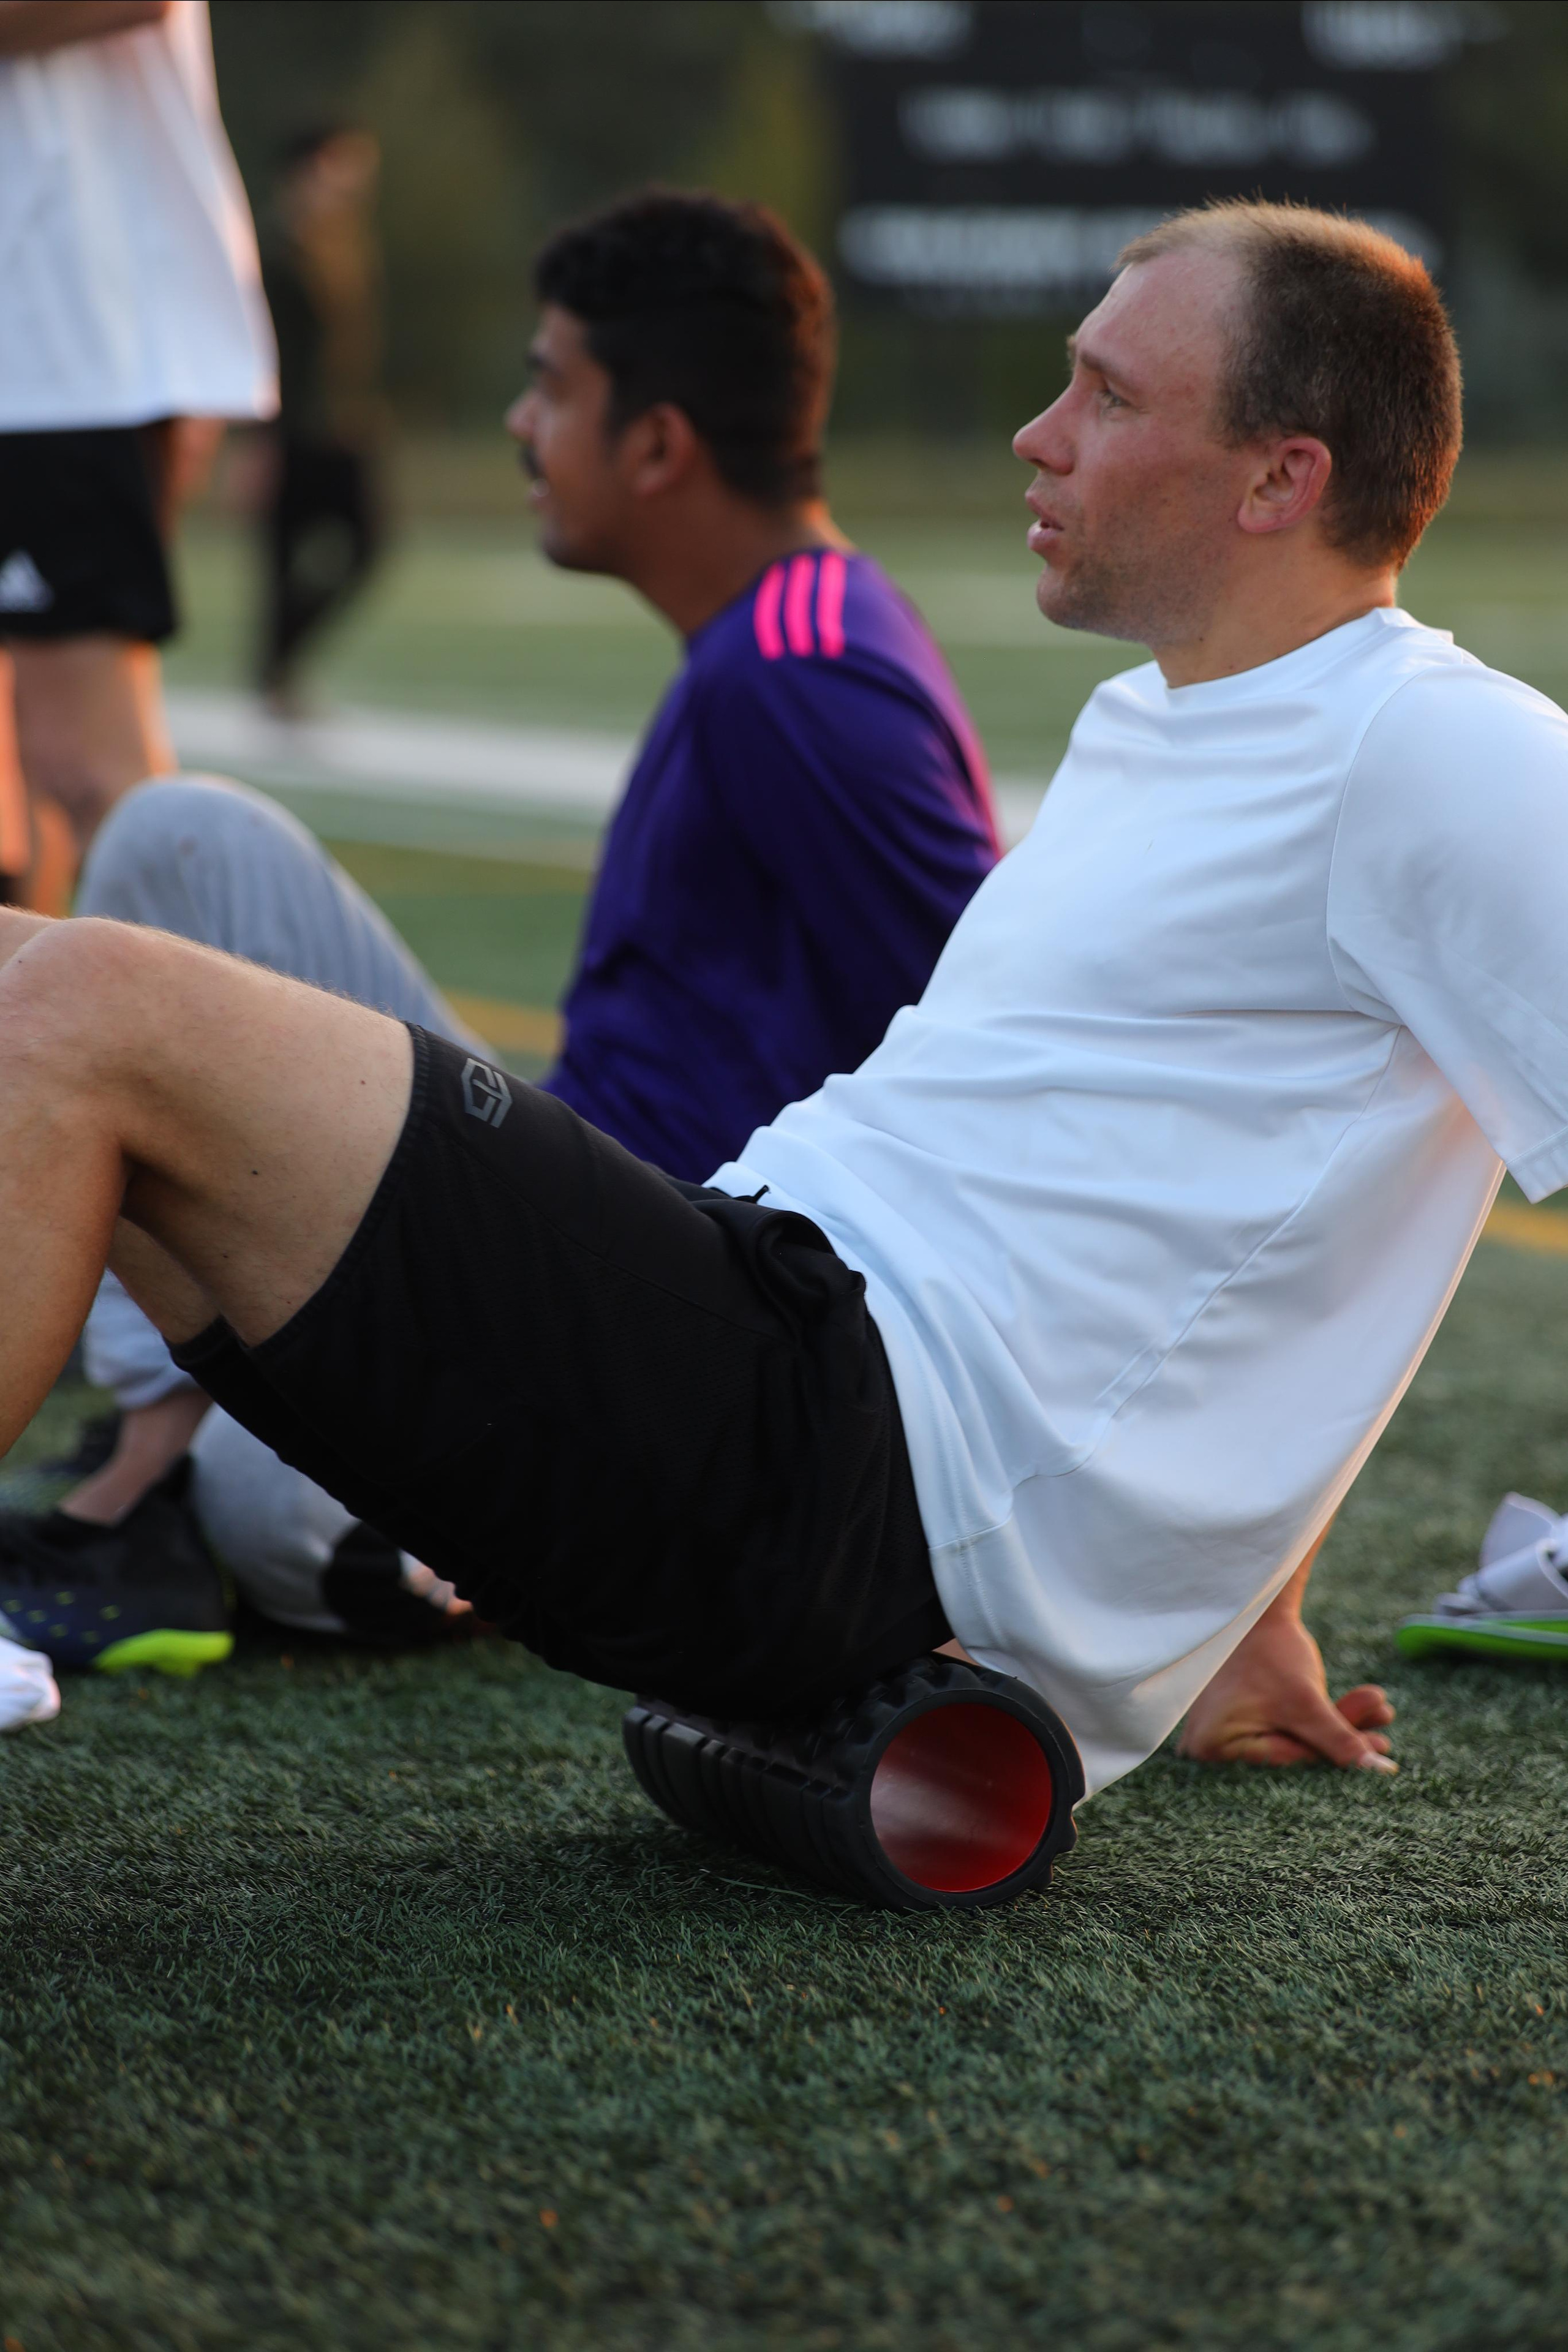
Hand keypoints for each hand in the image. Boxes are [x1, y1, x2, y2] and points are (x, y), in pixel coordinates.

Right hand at [1178, 1591, 1395, 1771]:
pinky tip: (1361, 1708)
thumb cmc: (1269, 1651)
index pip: (1286, 1763)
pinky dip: (1322, 1720)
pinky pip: (1289, 1730)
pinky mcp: (1242, 1724)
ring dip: (1338, 1727)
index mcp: (1214, 1746)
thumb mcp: (1306, 1700)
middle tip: (1385, 1739)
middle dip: (1341, 1740)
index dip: (1335, 1758)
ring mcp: (1225, 1736)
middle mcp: (1213, 1748)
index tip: (1380, 1747)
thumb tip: (1381, 1772)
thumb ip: (1341, 1740)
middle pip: (1292, 1755)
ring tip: (1379, 1711)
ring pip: (1296, 1741)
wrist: (1254, 1611)